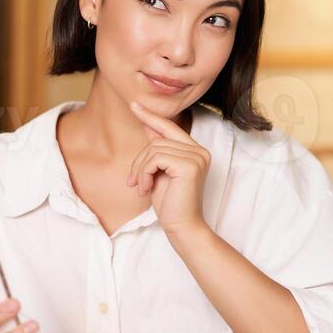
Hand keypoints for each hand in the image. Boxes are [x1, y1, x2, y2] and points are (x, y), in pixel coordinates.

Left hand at [126, 100, 209, 237]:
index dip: (151, 116)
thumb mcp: (160, 172)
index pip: (169, 127)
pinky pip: (155, 158)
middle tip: (133, 182)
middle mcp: (199, 151)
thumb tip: (148, 125)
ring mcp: (197, 157)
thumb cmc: (171, 203)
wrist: (181, 226)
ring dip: (140, 170)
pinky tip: (145, 188)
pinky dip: (144, 173)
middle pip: (157, 140)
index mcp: (195, 150)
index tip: (134, 105)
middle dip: (139, 161)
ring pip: (154, 150)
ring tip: (140, 187)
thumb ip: (158, 149)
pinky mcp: (190, 166)